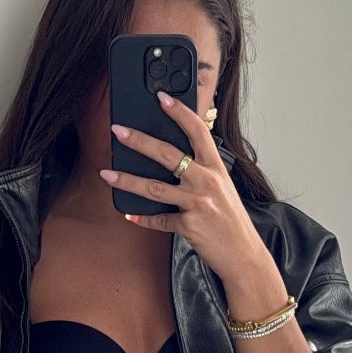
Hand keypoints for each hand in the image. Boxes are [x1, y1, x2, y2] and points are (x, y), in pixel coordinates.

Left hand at [100, 91, 268, 281]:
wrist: (244, 255)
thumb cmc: (231, 221)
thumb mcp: (223, 189)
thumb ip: (203, 172)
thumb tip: (176, 160)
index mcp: (216, 168)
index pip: (198, 131)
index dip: (179, 112)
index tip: (162, 97)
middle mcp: (207, 181)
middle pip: (168, 154)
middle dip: (139, 141)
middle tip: (118, 131)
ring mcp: (197, 203)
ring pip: (155, 188)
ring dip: (127, 180)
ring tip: (107, 174)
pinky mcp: (189, 226)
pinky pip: (160, 220)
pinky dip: (143, 218)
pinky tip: (129, 214)